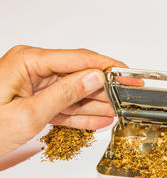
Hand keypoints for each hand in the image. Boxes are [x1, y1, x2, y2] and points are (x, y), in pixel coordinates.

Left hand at [0, 45, 137, 157]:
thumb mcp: (27, 113)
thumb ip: (65, 94)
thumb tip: (93, 78)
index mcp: (28, 61)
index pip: (79, 59)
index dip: (108, 66)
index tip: (128, 73)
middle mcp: (33, 68)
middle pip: (79, 74)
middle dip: (105, 88)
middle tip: (127, 96)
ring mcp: (34, 85)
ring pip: (74, 92)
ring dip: (96, 103)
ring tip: (118, 111)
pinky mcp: (35, 100)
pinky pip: (64, 105)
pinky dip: (80, 114)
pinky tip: (99, 119)